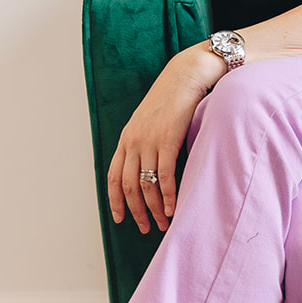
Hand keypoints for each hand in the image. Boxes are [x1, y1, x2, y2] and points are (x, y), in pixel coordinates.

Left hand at [107, 45, 221, 232]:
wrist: (186, 75)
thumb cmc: (172, 96)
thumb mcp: (149, 118)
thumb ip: (145, 140)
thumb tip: (148, 164)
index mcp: (126, 136)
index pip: (114, 175)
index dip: (115, 200)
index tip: (120, 218)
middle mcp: (134, 140)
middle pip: (129, 185)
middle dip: (136, 211)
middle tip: (145, 227)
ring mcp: (150, 140)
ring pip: (146, 185)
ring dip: (154, 208)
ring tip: (161, 223)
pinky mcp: (168, 139)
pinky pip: (164, 175)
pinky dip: (168, 196)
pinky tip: (173, 209)